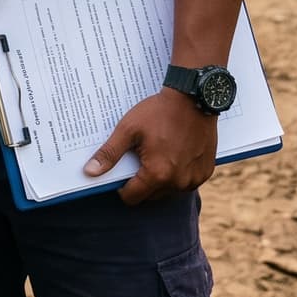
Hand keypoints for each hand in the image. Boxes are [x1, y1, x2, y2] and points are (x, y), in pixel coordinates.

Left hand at [82, 88, 219, 204]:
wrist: (193, 99)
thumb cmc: (159, 113)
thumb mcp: (128, 130)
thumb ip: (109, 154)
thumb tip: (90, 172)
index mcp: (157, 174)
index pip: (132, 197)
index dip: (121, 188)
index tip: (119, 172)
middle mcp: (178, 182)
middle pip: (150, 196)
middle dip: (140, 183)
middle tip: (138, 158)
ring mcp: (195, 179)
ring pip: (168, 190)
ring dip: (159, 180)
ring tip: (155, 154)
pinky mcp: (206, 172)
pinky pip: (185, 182)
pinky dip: (177, 174)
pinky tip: (173, 154)